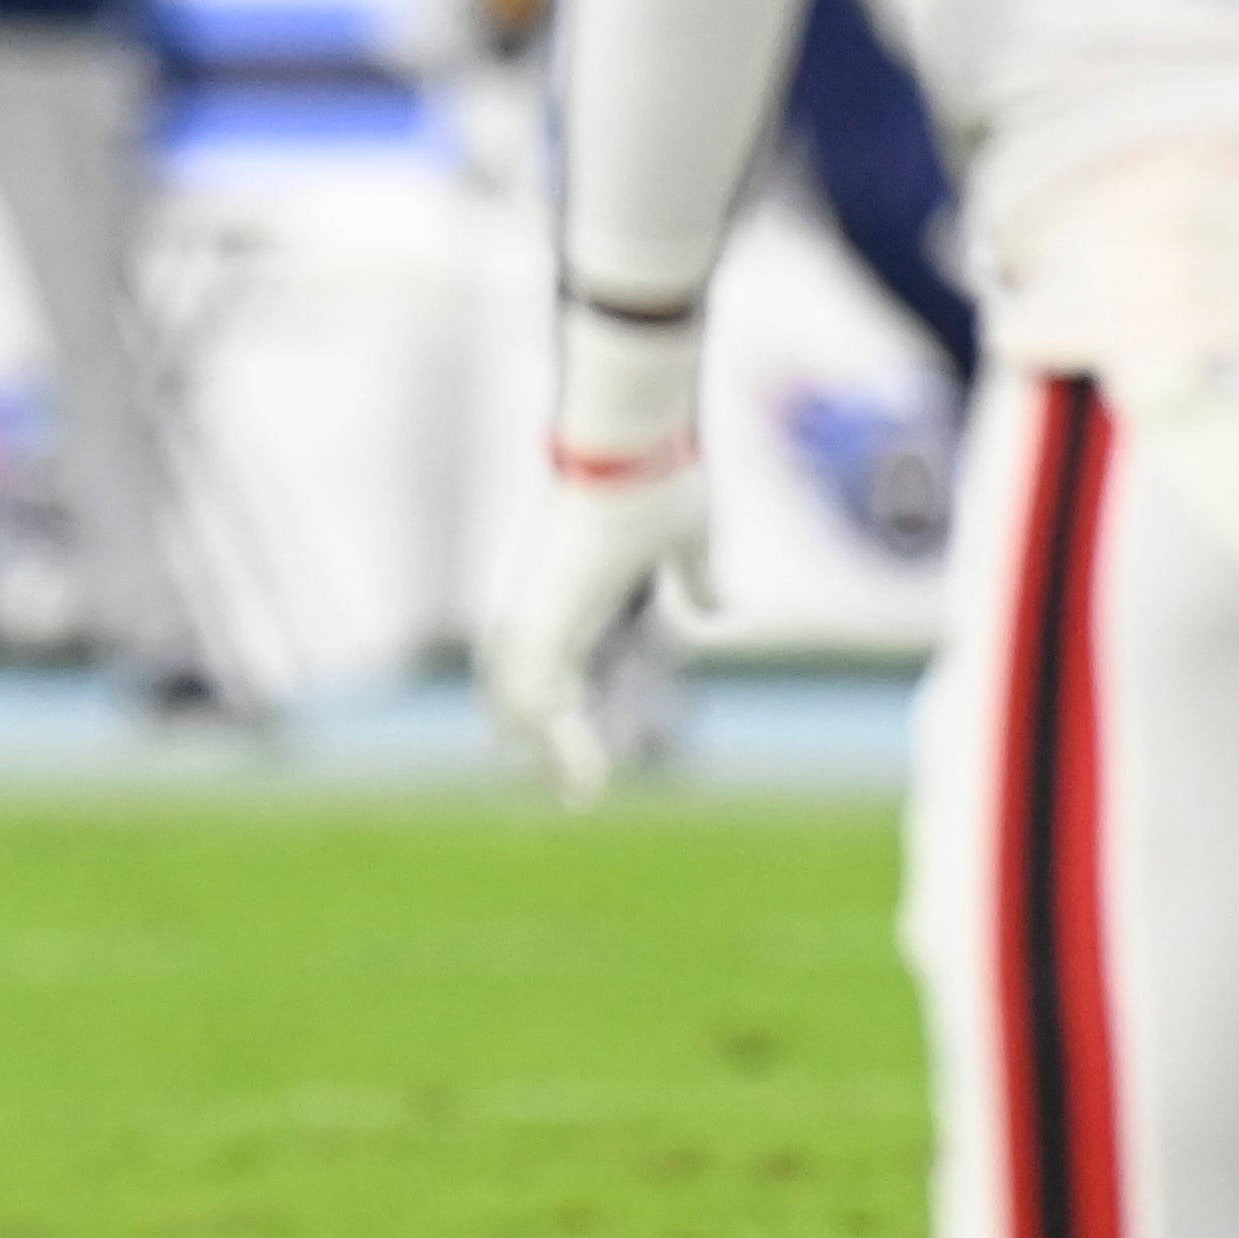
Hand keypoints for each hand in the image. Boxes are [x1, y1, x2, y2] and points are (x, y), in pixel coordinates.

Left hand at [485, 447, 707, 805]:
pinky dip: (552, 741)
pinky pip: (535, 699)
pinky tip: (580, 776)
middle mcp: (541, 604)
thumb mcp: (691, 539)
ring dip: (547, 750)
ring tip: (580, 794)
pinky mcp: (540, 620)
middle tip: (568, 785)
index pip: (552, 661)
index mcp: (570, 588)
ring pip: (521, 701)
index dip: (563, 705)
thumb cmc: (658, 477)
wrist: (628, 443)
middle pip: (524, 690)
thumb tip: (716, 611)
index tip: (581, 740)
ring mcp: (533, 613)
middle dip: (542, 740)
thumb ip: (697, 577)